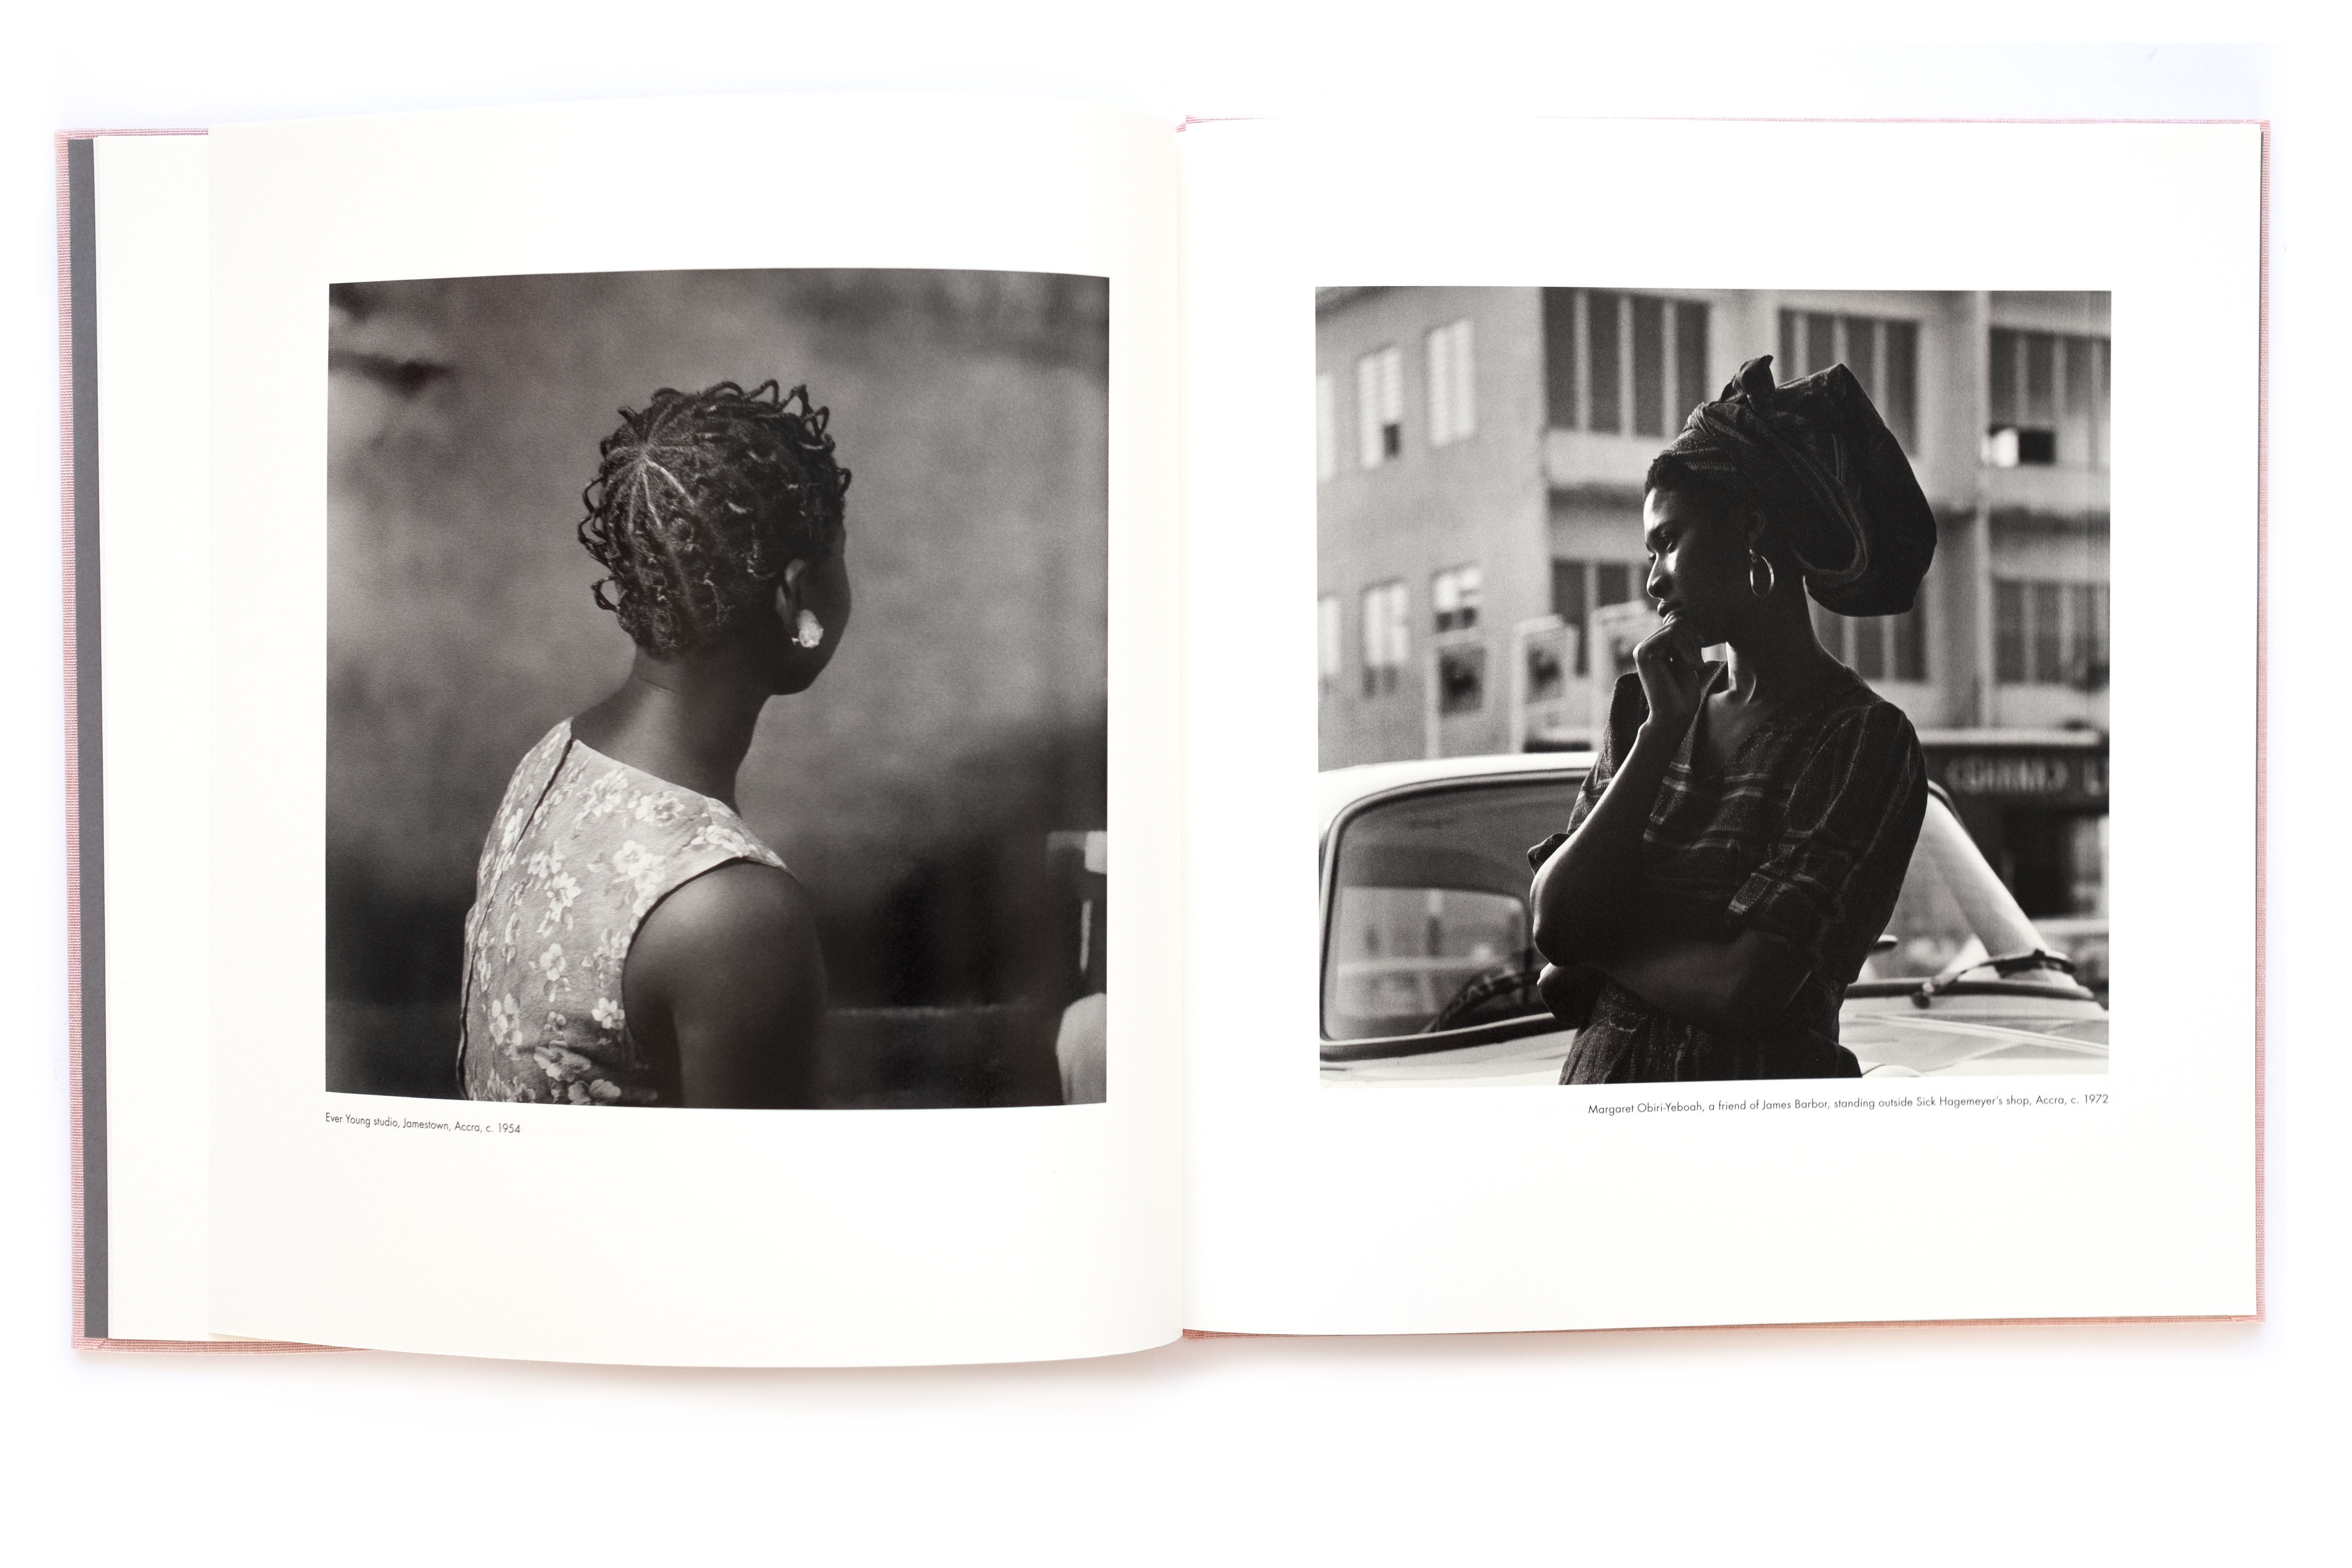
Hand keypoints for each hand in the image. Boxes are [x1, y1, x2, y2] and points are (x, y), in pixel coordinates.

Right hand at [1632, 613, 1708, 734]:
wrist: (1674, 715)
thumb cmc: (1682, 694)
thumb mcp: (1686, 659)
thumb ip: (1682, 639)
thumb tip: (1678, 615)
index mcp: (1655, 649)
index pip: (1677, 624)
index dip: (1693, 633)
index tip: (1700, 651)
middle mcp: (1646, 647)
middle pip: (1677, 621)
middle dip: (1693, 638)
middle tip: (1698, 661)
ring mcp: (1642, 648)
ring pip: (1676, 625)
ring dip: (1692, 645)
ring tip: (1695, 665)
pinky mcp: (1644, 652)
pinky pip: (1672, 633)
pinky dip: (1687, 647)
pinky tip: (1688, 664)